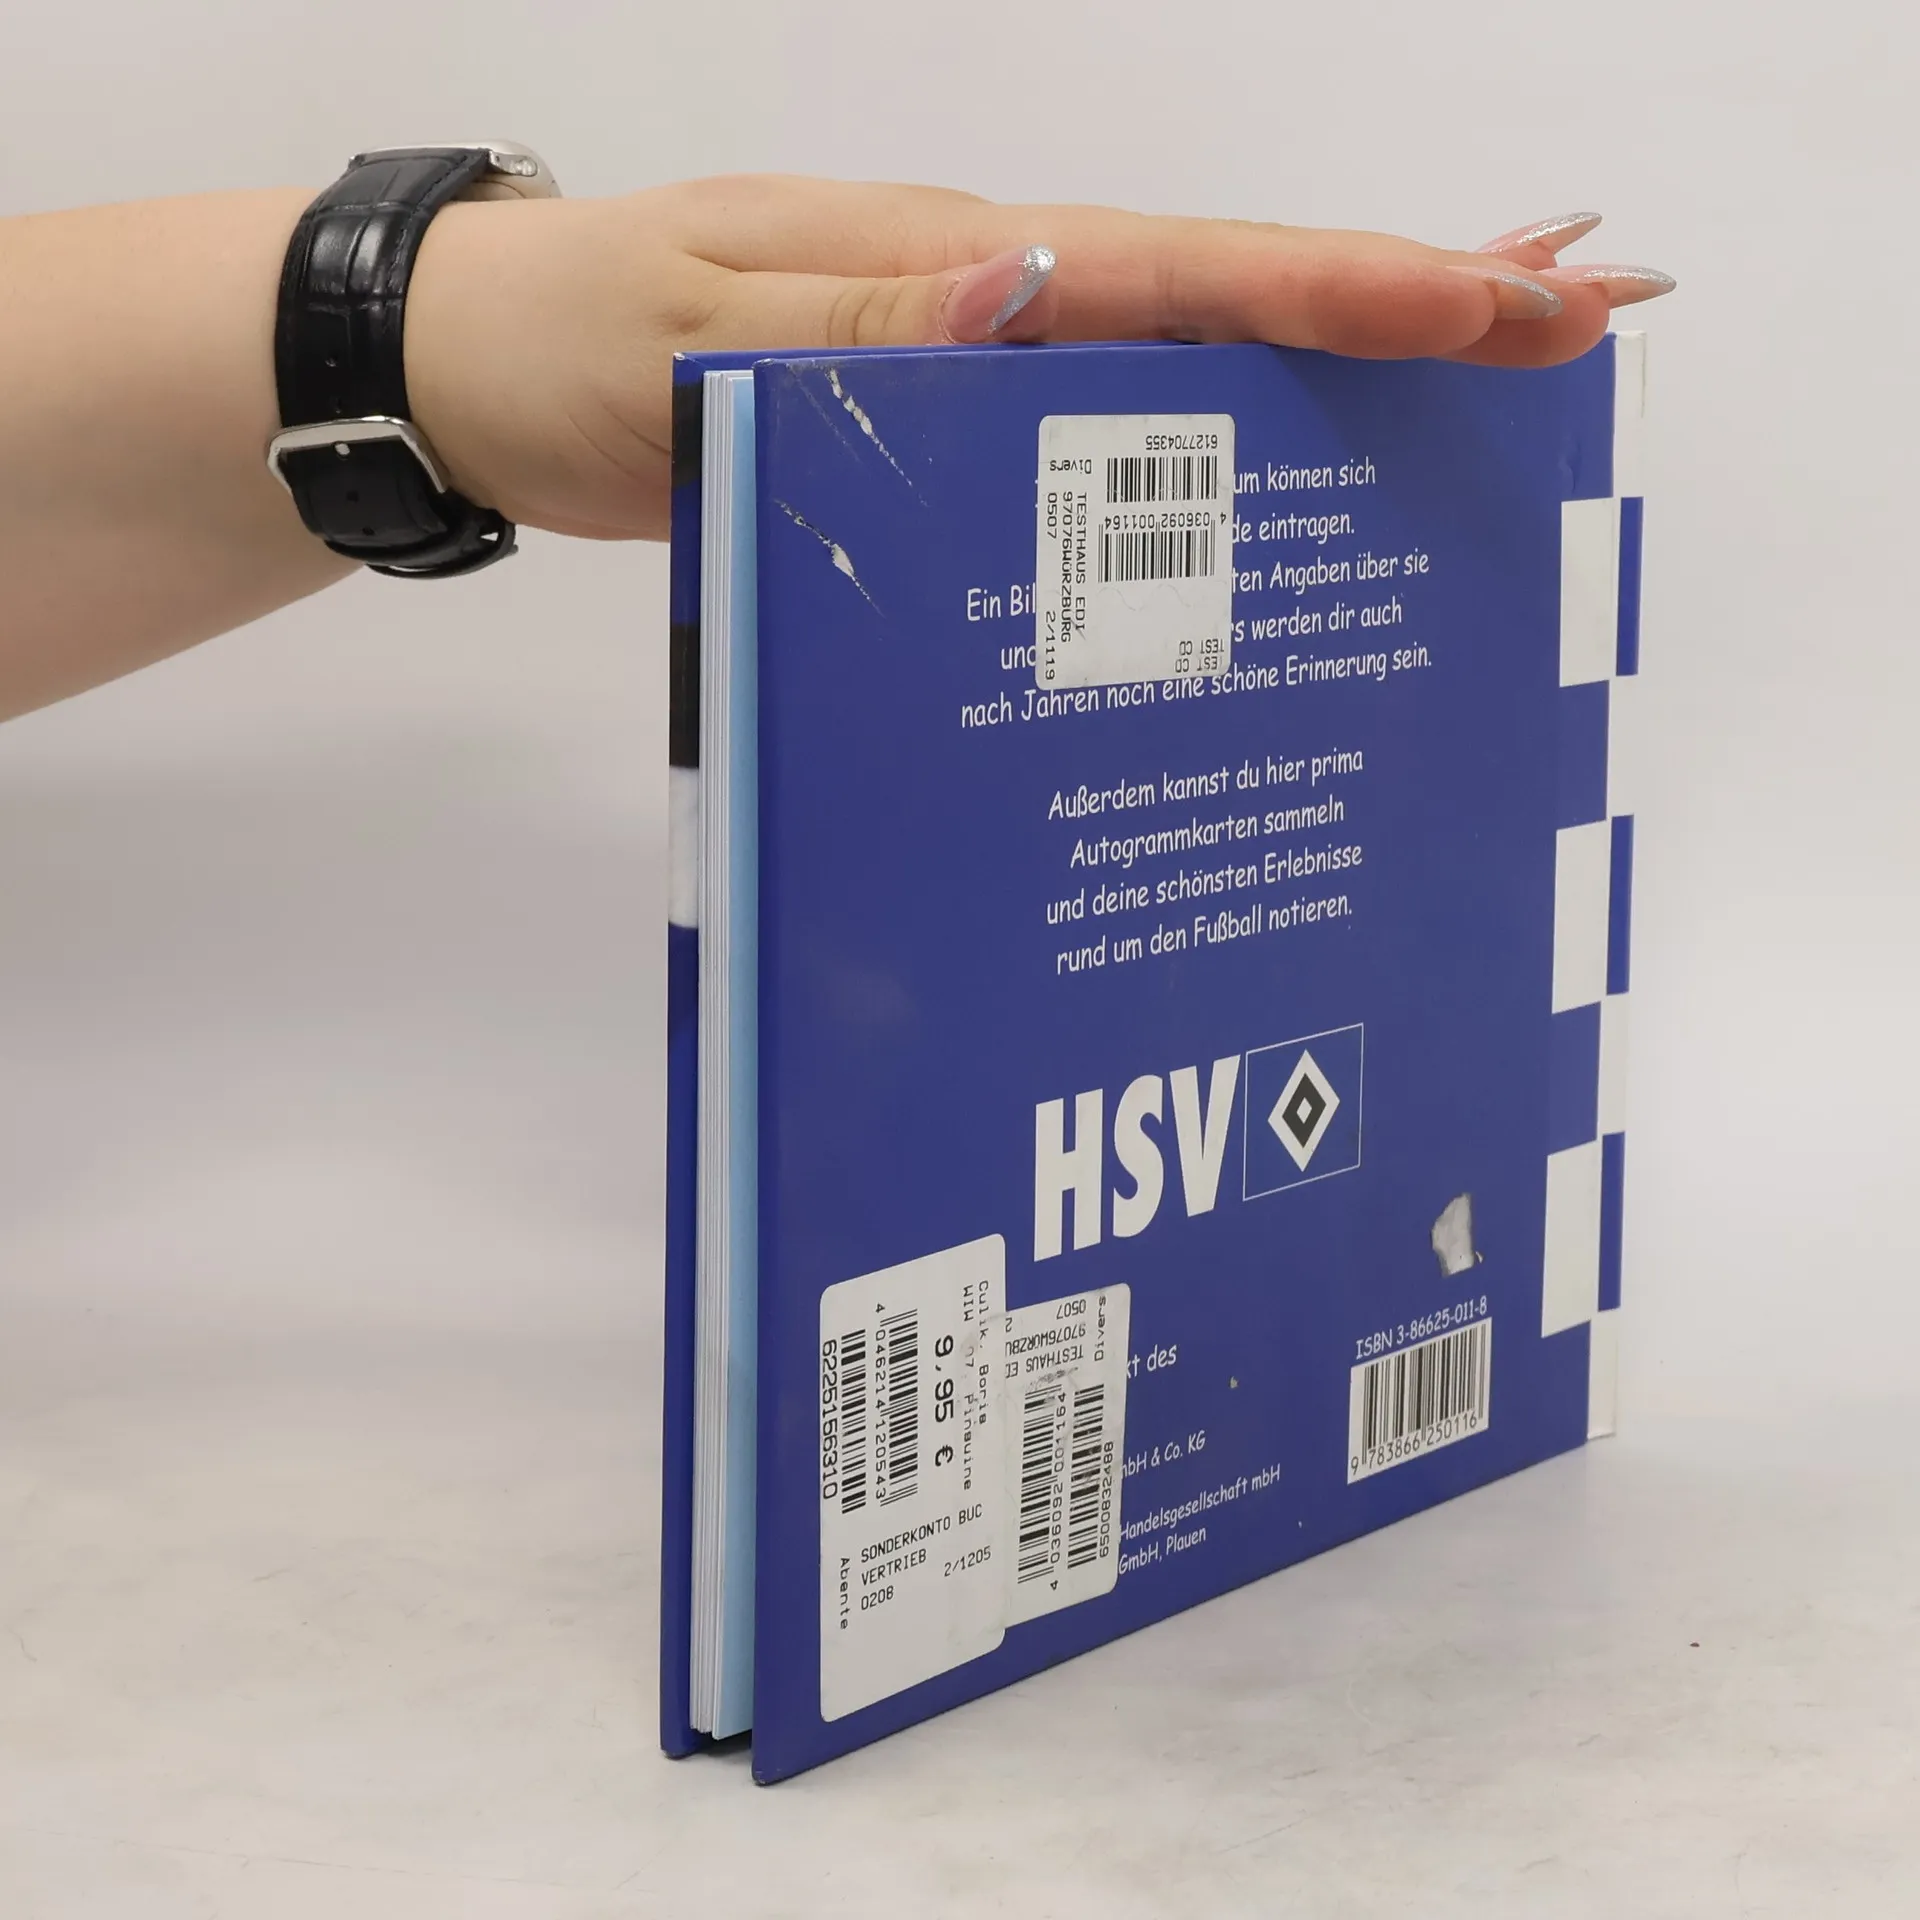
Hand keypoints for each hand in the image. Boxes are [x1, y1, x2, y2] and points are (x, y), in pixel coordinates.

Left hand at [406, 179, 1674, 544]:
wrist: (478, 362)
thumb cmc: (571, 346)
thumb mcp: (700, 341)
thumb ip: (865, 330)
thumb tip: (1029, 291)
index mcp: (953, 264)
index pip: (1182, 274)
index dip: (1345, 289)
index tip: (1501, 300)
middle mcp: (989, 294)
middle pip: (1228, 295)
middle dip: (1406, 300)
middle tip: (1584, 314)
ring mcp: (974, 351)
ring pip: (1184, 352)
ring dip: (1338, 354)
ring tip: (1498, 358)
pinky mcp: (941, 412)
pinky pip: (1101, 417)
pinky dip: (1210, 419)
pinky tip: (1278, 450)